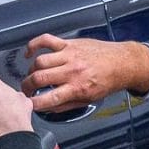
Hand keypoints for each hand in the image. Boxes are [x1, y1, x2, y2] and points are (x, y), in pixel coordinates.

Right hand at [21, 34, 148, 112]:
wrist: (121, 63)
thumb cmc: (107, 81)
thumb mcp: (89, 100)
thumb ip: (66, 105)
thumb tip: (48, 107)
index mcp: (78, 88)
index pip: (49, 98)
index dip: (34, 103)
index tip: (28, 104)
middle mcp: (72, 71)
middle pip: (39, 77)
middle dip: (27, 86)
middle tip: (26, 89)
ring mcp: (69, 55)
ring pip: (40, 61)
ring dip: (32, 70)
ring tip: (33, 75)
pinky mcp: (69, 44)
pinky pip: (46, 40)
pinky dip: (33, 45)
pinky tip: (29, 53)